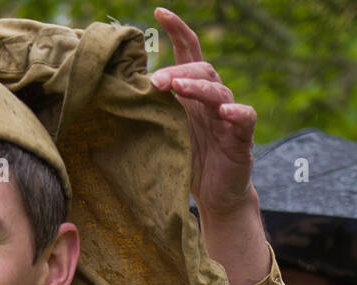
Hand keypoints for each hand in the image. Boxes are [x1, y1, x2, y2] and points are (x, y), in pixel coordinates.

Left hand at [149, 7, 257, 219]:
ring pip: (218, 89)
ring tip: (179, 87)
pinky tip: (225, 110)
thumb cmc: (187, 159)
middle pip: (201, 69)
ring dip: (197, 86)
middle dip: (178, 70)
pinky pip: (245, 117)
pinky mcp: (242, 136)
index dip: (177, 30)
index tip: (160, 11)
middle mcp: (212, 97)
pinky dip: (236, 112)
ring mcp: (229, 115)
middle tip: (156, 80)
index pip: (189, 52)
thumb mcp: (163, 131)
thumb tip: (111, 95)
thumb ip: (149, 110)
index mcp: (193, 92)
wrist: (215, 195)